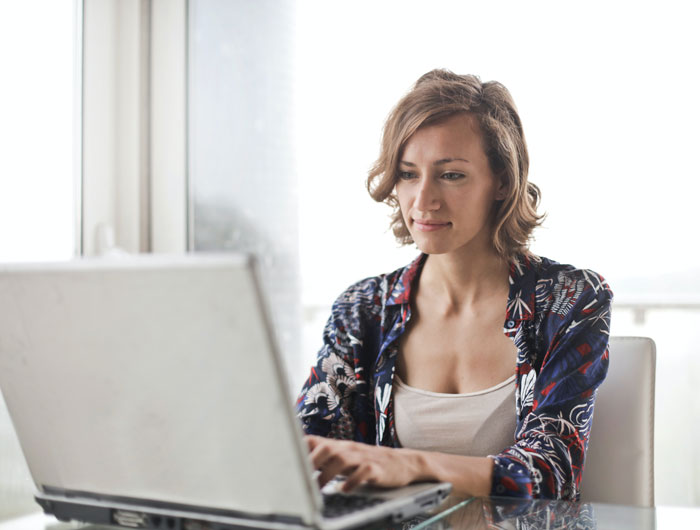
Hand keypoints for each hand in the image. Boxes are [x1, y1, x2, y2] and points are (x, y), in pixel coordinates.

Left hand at [305, 435, 422, 491]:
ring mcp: (363, 458)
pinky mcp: (377, 469)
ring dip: (327, 474)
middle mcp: (349, 449)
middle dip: (311, 462)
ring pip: (342, 459)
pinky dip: (352, 481)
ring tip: (318, 489)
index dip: (299, 449)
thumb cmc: (367, 462)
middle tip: (300, 479)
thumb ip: (324, 459)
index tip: (285, 460)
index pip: (315, 441)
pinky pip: (364, 472)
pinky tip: (344, 490)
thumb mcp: (345, 457)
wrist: (401, 462)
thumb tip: (298, 465)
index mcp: (339, 446)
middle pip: (326, 448)